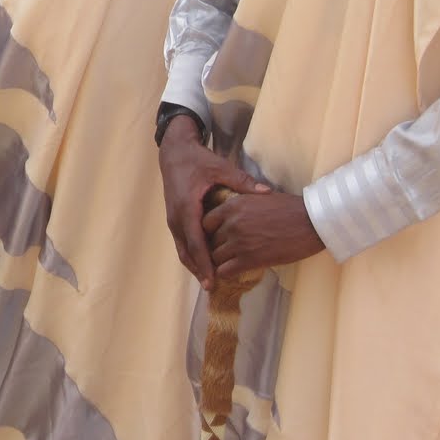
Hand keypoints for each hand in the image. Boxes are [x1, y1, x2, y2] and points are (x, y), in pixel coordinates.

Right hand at [157, 115, 269, 289]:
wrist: (174, 152)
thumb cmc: (197, 160)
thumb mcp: (220, 167)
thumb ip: (242, 182)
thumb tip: (266, 193)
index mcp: (187, 207)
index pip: (196, 242)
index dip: (204, 263)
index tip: (212, 280)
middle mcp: (176, 217)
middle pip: (186, 252)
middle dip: (198, 270)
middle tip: (213, 287)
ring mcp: (173, 219)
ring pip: (182, 249)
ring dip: (194, 265)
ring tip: (209, 280)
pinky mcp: (174, 218)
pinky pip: (182, 242)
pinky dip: (191, 255)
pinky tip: (202, 263)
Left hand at [204, 187, 324, 278]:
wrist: (312, 222)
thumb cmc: (291, 208)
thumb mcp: (259, 198)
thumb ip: (242, 205)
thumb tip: (232, 213)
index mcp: (234, 205)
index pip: (206, 222)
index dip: (210, 231)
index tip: (217, 237)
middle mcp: (232, 223)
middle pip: (209, 241)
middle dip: (215, 247)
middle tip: (223, 253)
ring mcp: (239, 242)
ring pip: (215, 257)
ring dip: (221, 261)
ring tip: (229, 263)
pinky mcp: (250, 259)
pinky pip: (225, 271)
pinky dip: (226, 273)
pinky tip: (233, 272)